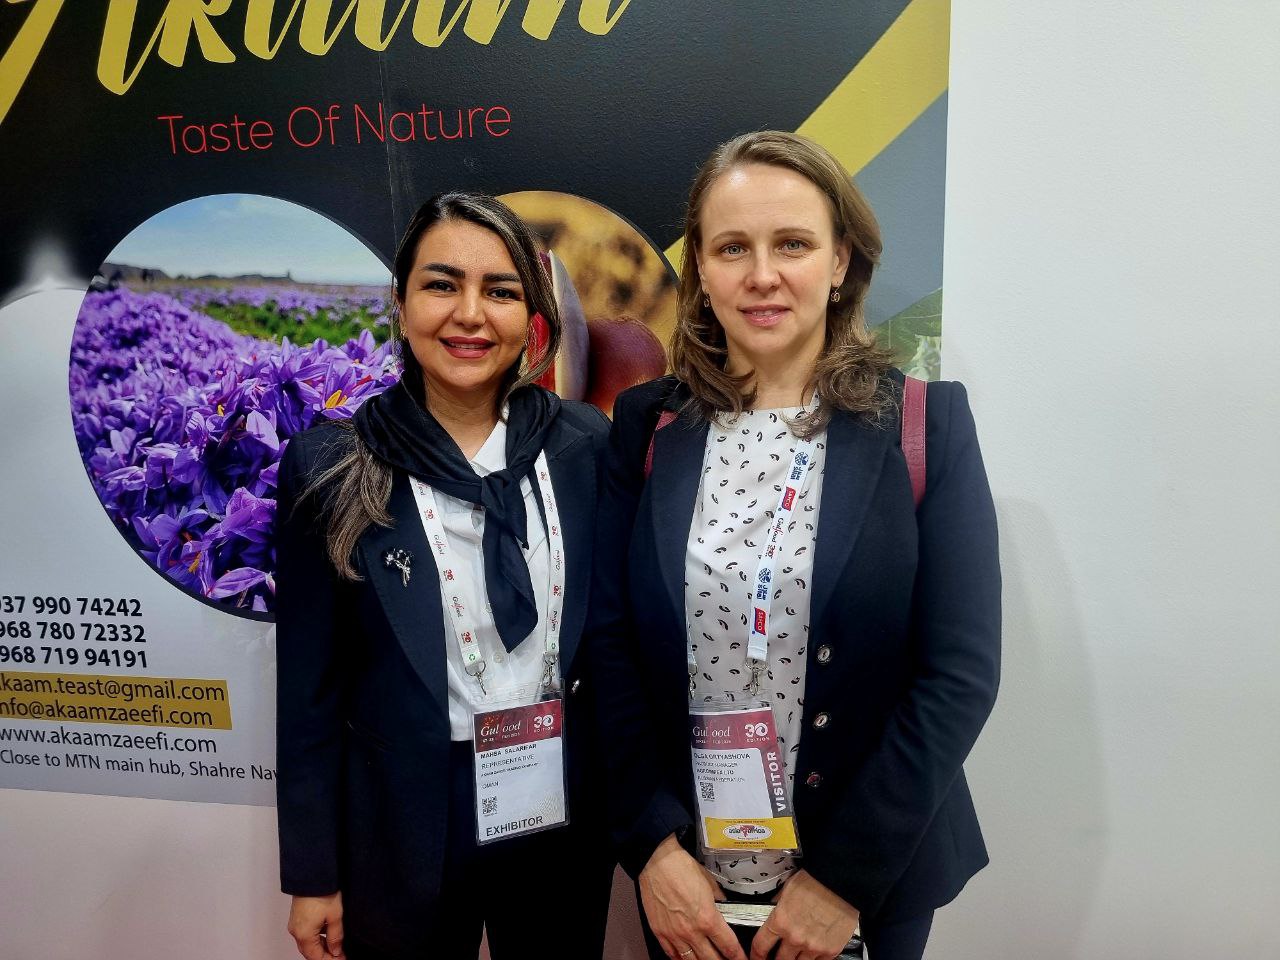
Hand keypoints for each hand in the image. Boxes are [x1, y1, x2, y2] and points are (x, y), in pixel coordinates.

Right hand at [287, 892, 344, 959]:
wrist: (312, 875)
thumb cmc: (323, 893)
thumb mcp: (335, 916)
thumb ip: (335, 937)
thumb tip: (335, 951)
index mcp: (304, 935)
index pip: (315, 957)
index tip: (341, 959)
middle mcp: (296, 932)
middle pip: (310, 952)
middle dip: (324, 955)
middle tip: (340, 955)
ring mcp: (295, 924)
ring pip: (307, 943)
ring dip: (321, 947)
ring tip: (337, 945)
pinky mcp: (297, 917)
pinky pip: (305, 934)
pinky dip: (316, 938)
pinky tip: (328, 934)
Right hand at [639, 834, 745, 959]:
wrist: (656, 862)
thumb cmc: (680, 868)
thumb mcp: (710, 883)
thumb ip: (719, 900)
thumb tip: (724, 907)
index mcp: (708, 918)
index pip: (729, 947)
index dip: (738, 956)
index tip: (741, 958)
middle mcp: (691, 931)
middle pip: (711, 959)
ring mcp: (674, 934)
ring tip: (708, 959)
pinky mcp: (660, 932)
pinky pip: (672, 954)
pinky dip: (681, 959)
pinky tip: (686, 957)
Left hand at [750, 870, 858, 959]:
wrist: (840, 881)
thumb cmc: (815, 880)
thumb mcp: (787, 889)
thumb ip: (778, 905)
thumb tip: (773, 910)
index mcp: (780, 921)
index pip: (760, 946)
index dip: (756, 955)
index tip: (757, 957)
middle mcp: (794, 937)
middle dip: (777, 959)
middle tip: (779, 955)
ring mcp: (813, 946)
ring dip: (796, 959)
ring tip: (797, 953)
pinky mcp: (831, 950)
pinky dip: (815, 959)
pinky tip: (813, 952)